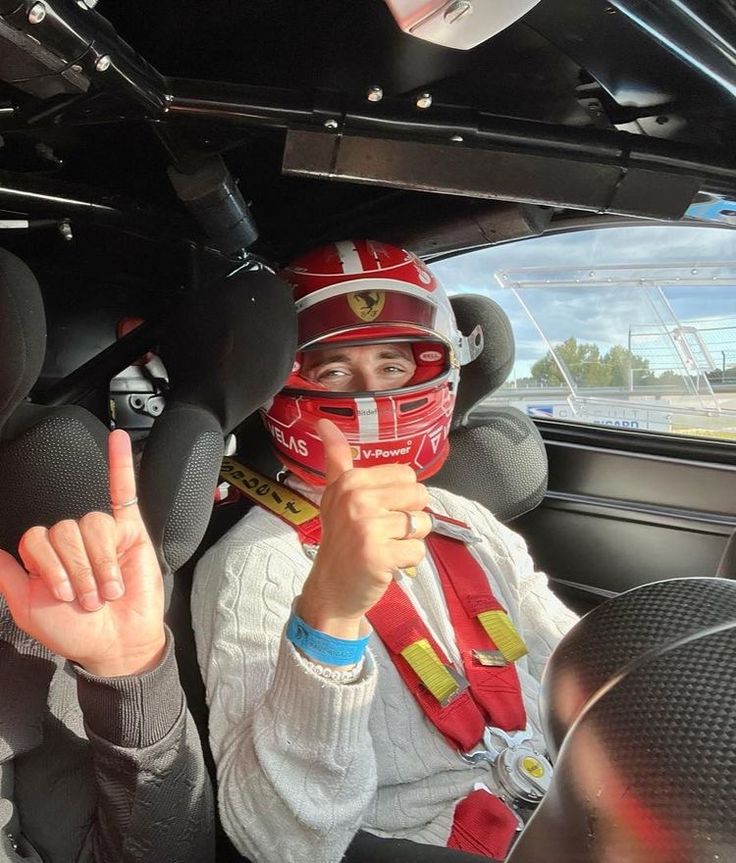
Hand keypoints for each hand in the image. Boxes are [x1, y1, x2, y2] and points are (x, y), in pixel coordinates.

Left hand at [0, 430, 165, 676]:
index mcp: (44, 554)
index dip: (48, 567)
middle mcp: (71, 541)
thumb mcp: (26, 606)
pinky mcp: (131, 531)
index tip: (62, 596)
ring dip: (100, 564)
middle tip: (89, 598)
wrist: (115, 643)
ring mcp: (101, 533)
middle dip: (77, 570)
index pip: (37, 537)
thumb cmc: (74, 630)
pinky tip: (118, 439)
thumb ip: (5, 575)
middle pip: (64, 530)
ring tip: (110, 589)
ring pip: (92, 525)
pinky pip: (123, 491)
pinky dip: (121, 463)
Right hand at [297, 419, 430, 639]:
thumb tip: (324, 420)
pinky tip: (386, 564)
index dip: (400, 497)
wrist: (330, 589)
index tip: (377, 511)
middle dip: (408, 518)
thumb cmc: (340, 540)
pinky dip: (408, 561)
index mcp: (350, 481)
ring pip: (422, 524)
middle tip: (382, 532)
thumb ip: (336, 457)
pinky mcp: (379, 556)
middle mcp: (357, 500)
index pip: (407, 475)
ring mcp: (367, 528)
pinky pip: (418, 550)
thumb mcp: (334, 494)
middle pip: (419, 497)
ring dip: (409, 540)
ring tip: (385, 547)